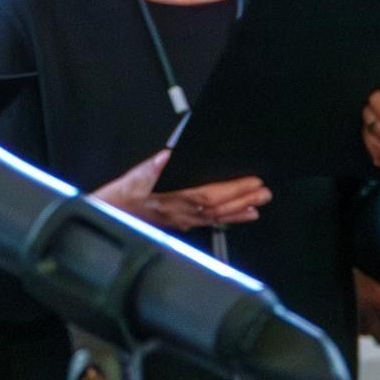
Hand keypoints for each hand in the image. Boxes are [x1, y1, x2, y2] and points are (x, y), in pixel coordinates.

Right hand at [93, 150, 270, 231]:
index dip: (233, 190)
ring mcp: (184, 220)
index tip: (252, 182)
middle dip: (244, 200)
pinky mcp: (183, 223)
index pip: (210, 194)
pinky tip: (240, 216)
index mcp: (173, 197)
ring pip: (217, 217)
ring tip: (258, 205)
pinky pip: (210, 223)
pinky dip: (229, 219)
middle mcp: (182, 211)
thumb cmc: (126, 191)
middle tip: (264, 193)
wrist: (115, 211)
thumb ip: (156, 165)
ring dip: (241, 211)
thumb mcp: (139, 172)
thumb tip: (170, 156)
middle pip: (219, 207)